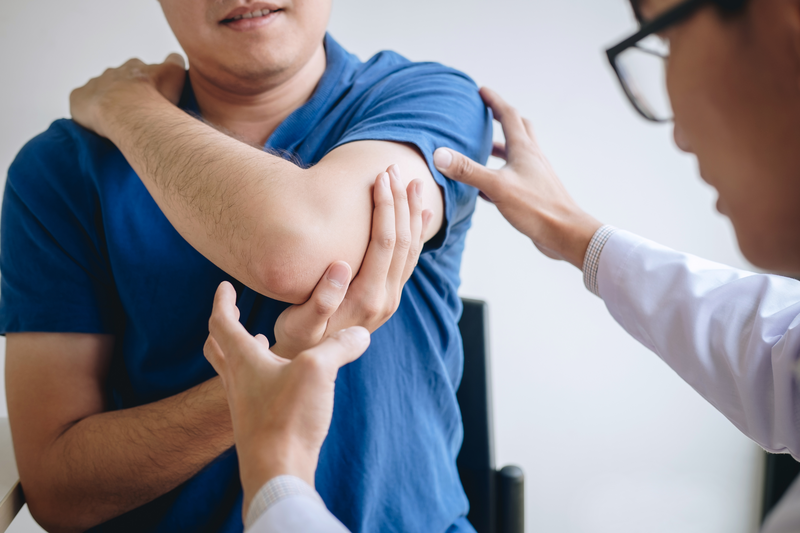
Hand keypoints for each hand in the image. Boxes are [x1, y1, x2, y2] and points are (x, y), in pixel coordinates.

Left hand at [69, 54, 185, 138]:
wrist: (131, 113)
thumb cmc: (155, 97)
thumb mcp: (175, 73)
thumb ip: (175, 61)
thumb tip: (174, 58)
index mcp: (135, 67)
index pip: (141, 71)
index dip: (146, 84)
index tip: (151, 97)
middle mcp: (113, 72)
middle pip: (118, 81)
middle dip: (126, 94)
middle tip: (136, 112)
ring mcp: (94, 84)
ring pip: (100, 92)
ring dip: (107, 103)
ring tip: (118, 122)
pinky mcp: (79, 98)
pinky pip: (80, 103)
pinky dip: (87, 112)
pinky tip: (97, 124)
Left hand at [203, 281, 370, 518]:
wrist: (277, 472)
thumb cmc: (288, 417)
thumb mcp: (318, 370)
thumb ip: (340, 345)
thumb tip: (360, 333)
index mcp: (243, 358)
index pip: (222, 322)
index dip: (222, 301)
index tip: (225, 287)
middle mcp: (237, 380)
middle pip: (218, 347)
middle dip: (224, 328)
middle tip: (233, 316)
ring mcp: (245, 404)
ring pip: (234, 370)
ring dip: (242, 352)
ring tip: (263, 343)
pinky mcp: (258, 424)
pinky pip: (252, 391)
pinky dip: (262, 377)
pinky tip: (284, 382)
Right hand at [271, 164, 431, 358]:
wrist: (311, 364)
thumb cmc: (298, 339)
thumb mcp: (299, 325)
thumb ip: (320, 301)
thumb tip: (340, 266)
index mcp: (367, 298)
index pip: (384, 243)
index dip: (384, 207)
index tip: (380, 178)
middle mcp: (386, 298)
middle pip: (403, 241)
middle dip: (400, 201)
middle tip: (394, 169)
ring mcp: (390, 299)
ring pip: (411, 249)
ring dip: (412, 214)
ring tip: (414, 183)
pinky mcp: (388, 297)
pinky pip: (409, 261)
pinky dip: (417, 234)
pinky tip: (420, 215)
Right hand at [433, 87, 602, 268]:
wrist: (565, 234)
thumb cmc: (536, 208)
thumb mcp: (497, 187)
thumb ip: (468, 170)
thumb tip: (439, 154)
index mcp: (524, 150)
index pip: (509, 116)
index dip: (494, 102)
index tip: (481, 91)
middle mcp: (531, 158)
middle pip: (519, 129)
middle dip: (503, 118)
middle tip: (487, 113)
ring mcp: (534, 176)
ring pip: (517, 153)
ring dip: (502, 147)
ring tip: (484, 148)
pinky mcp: (534, 193)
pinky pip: (515, 176)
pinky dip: (501, 173)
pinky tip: (487, 187)